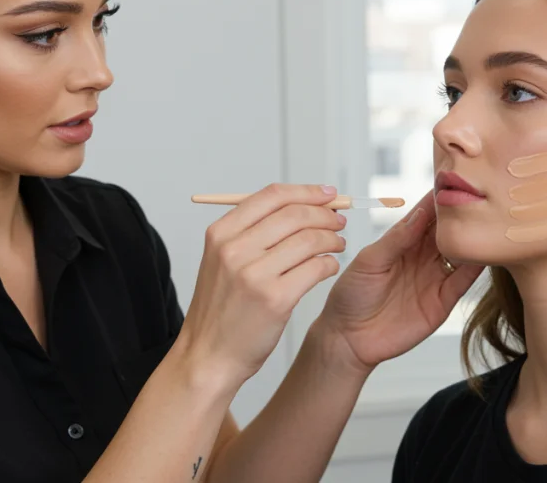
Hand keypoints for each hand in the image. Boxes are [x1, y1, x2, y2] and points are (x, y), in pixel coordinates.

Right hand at [174, 184, 348, 391]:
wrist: (208, 356)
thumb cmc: (222, 310)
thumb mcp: (221, 261)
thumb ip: (252, 232)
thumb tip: (298, 205)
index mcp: (221, 233)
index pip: (272, 196)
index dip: (306, 191)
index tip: (327, 194)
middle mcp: (235, 249)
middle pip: (294, 214)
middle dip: (325, 214)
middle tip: (338, 220)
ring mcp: (254, 274)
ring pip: (309, 239)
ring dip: (332, 238)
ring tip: (337, 244)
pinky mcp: (275, 299)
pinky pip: (316, 268)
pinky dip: (330, 263)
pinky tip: (329, 266)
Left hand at [315, 189, 483, 374]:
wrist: (349, 339)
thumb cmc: (351, 295)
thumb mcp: (369, 262)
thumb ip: (396, 239)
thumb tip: (420, 213)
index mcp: (402, 241)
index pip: (426, 214)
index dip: (440, 199)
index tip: (455, 180)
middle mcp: (421, 256)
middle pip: (448, 231)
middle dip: (463, 215)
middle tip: (481, 196)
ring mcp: (434, 278)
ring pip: (461, 253)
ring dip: (473, 239)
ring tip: (488, 220)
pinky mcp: (442, 301)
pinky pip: (463, 281)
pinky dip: (476, 267)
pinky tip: (486, 252)